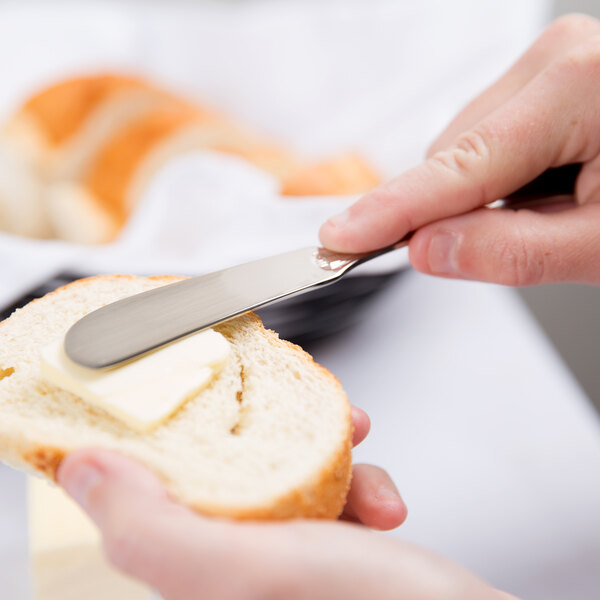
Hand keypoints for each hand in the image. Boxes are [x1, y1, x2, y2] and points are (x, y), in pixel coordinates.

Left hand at [57, 409, 513, 599]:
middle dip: (277, 435)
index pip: (155, 493)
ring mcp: (284, 565)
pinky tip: (386, 503)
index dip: (176, 436)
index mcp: (196, 580)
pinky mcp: (328, 555)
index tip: (202, 393)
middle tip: (308, 417)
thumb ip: (155, 530)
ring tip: (363, 455)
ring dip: (329, 455)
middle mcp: (234, 576)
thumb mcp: (248, 571)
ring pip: (287, 476)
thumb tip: (83, 472)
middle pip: (232, 475)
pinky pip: (330, 495)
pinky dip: (361, 484)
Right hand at [320, 14, 599, 285]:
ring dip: (483, 195)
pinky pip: (488, 136)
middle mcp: (555, 60)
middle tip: (516, 241)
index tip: (339, 237)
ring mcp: (552, 62)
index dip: (390, 212)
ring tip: (553, 212)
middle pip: (453, 156)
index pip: (455, 168)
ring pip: (465, 147)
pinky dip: (499, 177)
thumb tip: (430, 248)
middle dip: (457, 210)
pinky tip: (546, 188)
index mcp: (575, 89)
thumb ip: (511, 251)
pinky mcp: (550, 77)